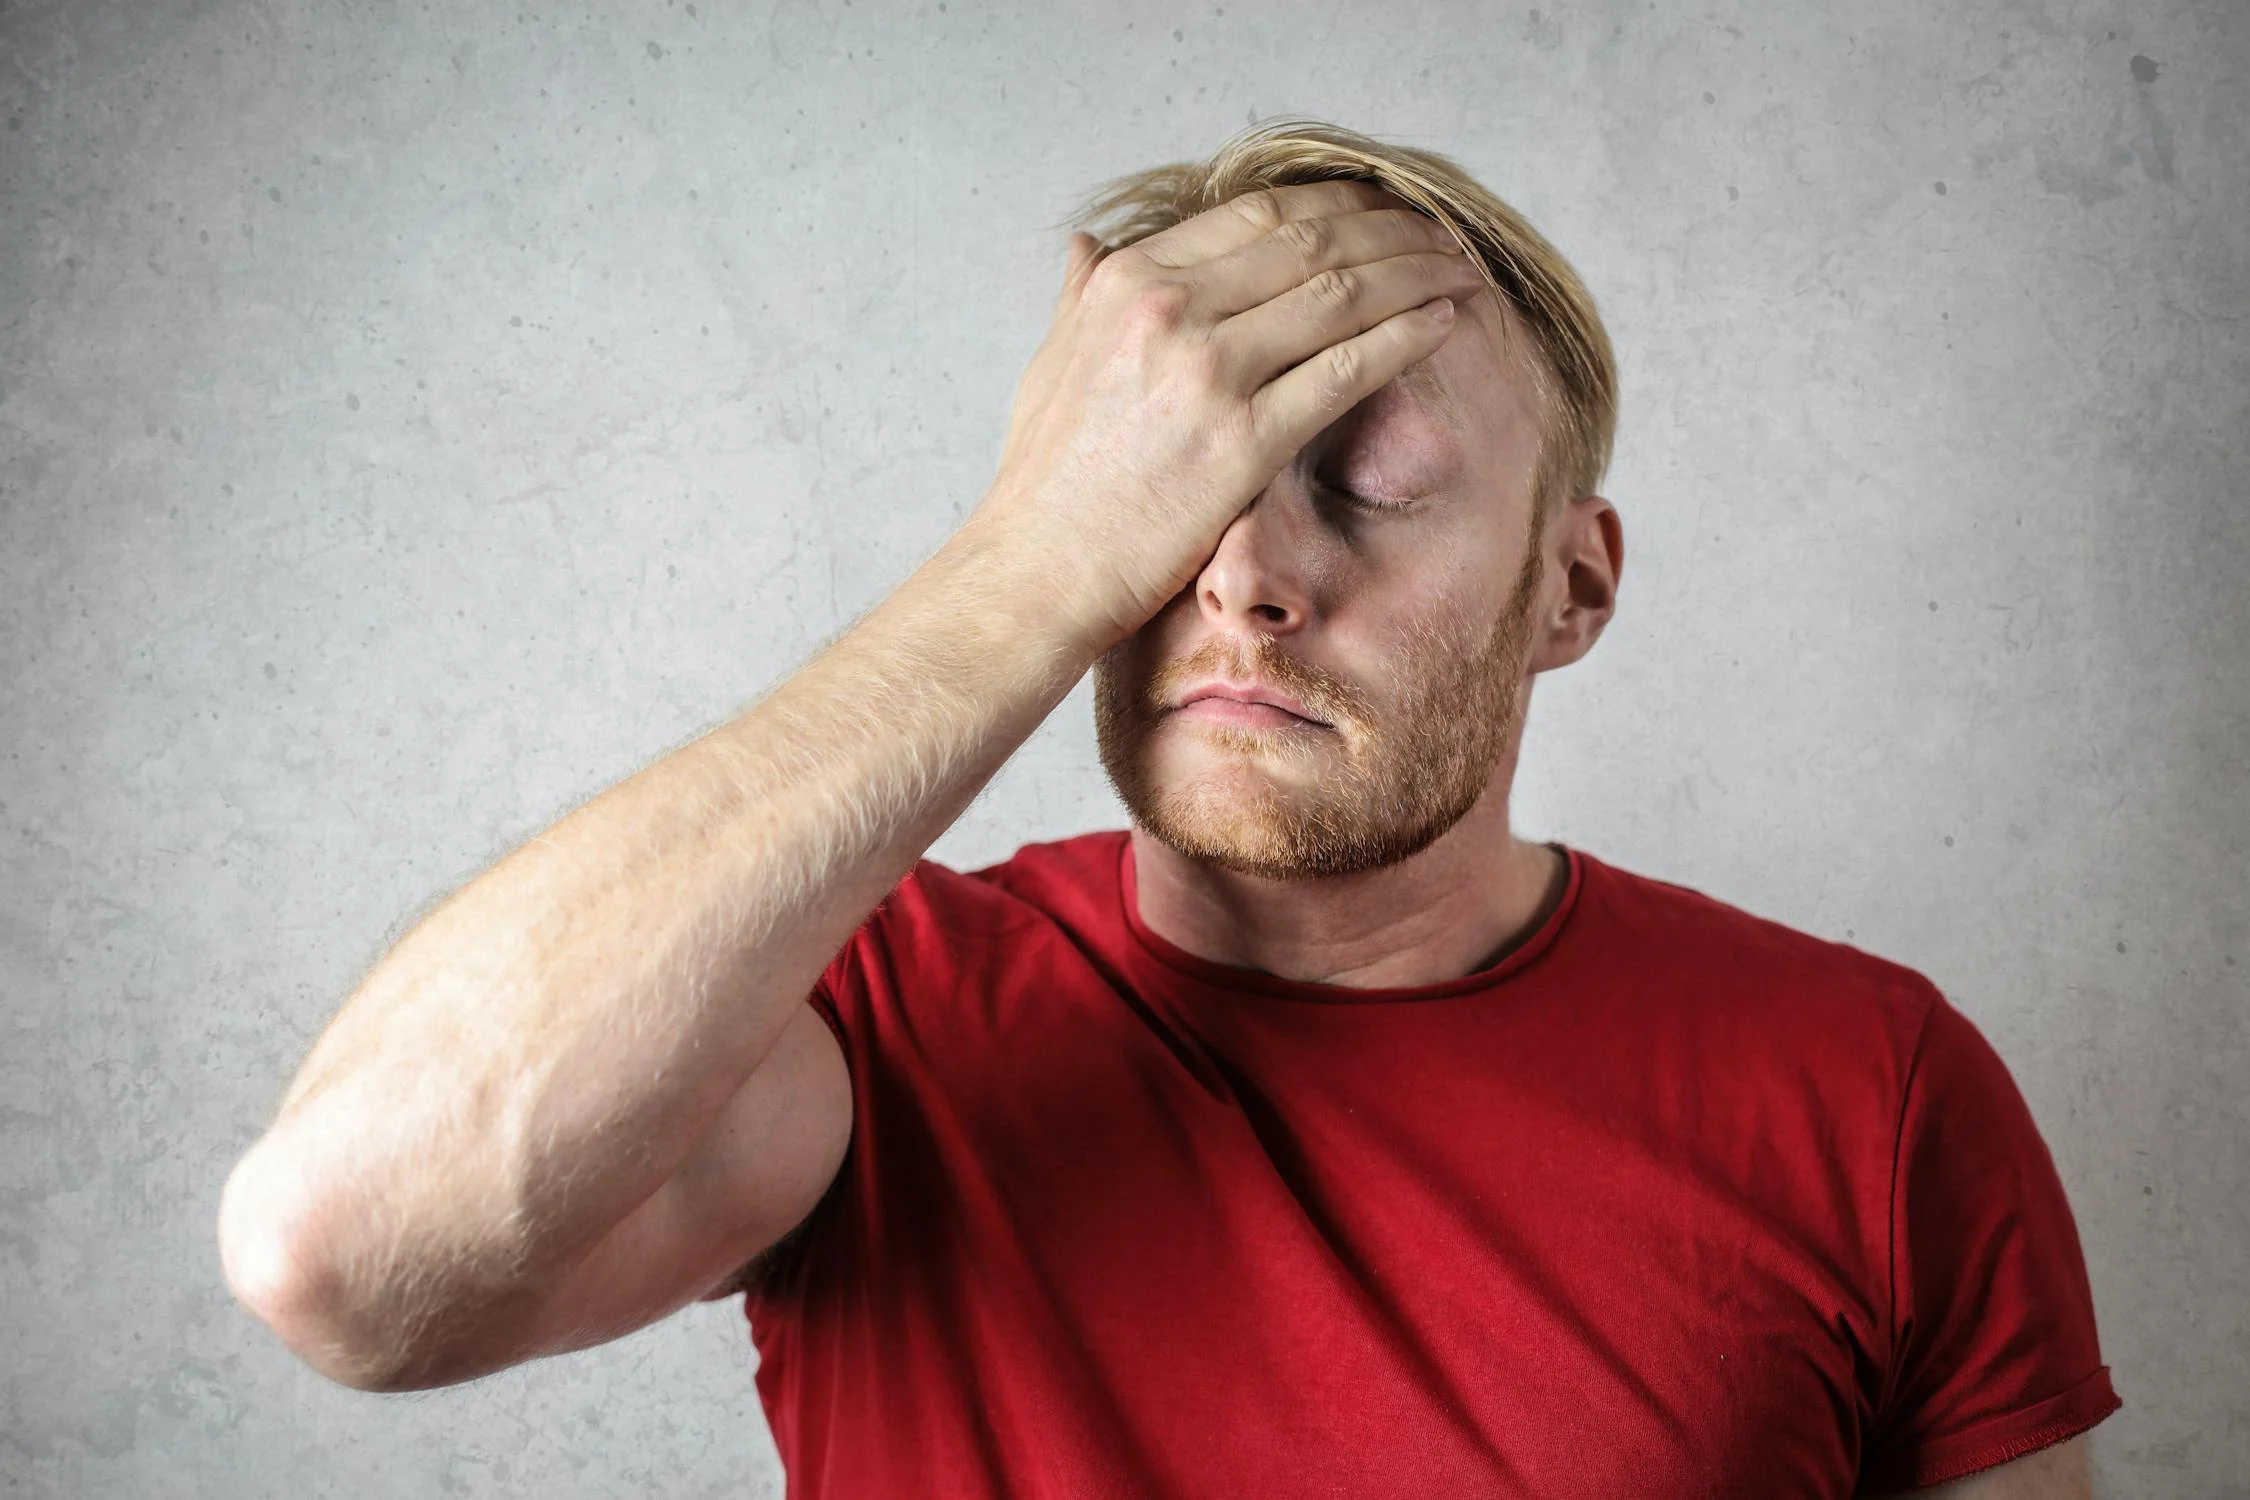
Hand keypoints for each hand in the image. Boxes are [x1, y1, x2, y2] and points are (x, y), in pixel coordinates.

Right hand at [967, 179, 1487, 652]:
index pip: (1257, 213)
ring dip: (1416, 273)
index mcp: (1128, 281)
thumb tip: (1089, 245)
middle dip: (1392, 229)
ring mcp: (1209, 373)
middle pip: (1312, 240)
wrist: (1036, 572)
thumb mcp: (1050, 362)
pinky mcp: (1244, 441)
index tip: (1380, 210)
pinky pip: (1348, 369)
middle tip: (1441, 234)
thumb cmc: (1046, 479)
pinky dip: (1406, 337)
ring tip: (1459, 271)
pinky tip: (1444, 324)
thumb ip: (1081, 296)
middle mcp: (1169, 311)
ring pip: (1343, 294)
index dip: (1336, 203)